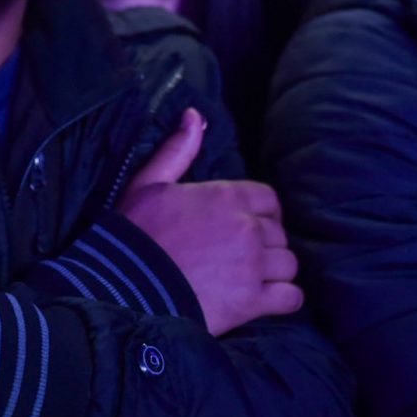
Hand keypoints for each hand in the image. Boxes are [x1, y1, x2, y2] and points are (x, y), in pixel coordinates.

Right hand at [116, 108, 302, 335]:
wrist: (125, 289)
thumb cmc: (135, 234)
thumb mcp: (149, 183)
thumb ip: (178, 149)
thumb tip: (194, 114)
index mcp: (228, 197)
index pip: (269, 199)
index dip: (259, 212)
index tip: (243, 225)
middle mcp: (248, 229)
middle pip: (278, 233)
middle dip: (265, 243)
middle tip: (240, 255)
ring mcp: (254, 266)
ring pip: (288, 264)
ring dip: (274, 271)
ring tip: (252, 278)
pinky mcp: (253, 302)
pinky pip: (292, 297)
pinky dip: (284, 299)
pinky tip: (266, 299)